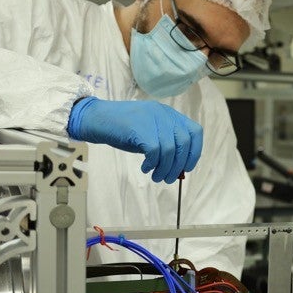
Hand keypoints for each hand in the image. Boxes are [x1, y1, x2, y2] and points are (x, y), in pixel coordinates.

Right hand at [67, 96, 202, 183]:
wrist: (97, 119)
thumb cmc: (124, 129)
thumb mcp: (150, 133)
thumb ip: (166, 143)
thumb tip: (180, 167)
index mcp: (169, 114)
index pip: (195, 131)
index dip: (195, 152)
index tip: (187, 167)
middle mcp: (164, 114)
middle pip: (184, 143)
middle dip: (179, 165)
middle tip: (169, 178)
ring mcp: (152, 119)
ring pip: (169, 150)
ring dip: (165, 169)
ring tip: (157, 177)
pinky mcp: (140, 128)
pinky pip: (155, 152)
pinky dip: (152, 164)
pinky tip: (145, 168)